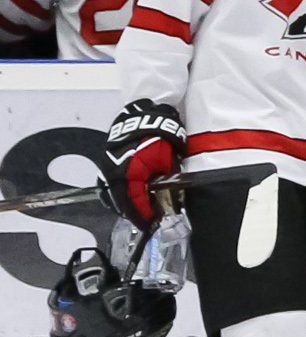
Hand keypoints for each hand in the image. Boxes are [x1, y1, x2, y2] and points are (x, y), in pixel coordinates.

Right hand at [101, 100, 186, 225]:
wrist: (145, 112)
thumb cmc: (157, 133)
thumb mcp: (166, 160)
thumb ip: (165, 180)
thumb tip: (168, 197)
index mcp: (125, 175)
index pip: (132, 204)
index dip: (142, 216)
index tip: (150, 224)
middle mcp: (111, 173)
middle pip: (119, 202)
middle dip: (133, 212)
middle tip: (145, 220)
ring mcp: (106, 167)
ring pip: (112, 194)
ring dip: (125, 203)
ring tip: (139, 210)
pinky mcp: (107, 161)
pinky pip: (110, 183)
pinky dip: (120, 192)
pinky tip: (131, 194)